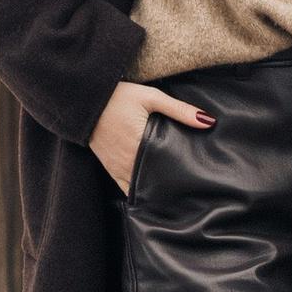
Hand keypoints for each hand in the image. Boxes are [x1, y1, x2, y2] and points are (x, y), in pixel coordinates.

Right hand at [90, 80, 213, 195]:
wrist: (83, 100)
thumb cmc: (118, 97)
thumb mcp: (151, 97)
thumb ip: (179, 109)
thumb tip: (208, 121)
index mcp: (140, 145)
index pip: (166, 169)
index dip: (182, 177)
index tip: (198, 182)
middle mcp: (128, 162)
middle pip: (155, 182)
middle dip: (172, 187)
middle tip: (192, 191)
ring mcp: (117, 168)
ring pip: (141, 188)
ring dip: (156, 190)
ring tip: (176, 195)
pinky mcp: (110, 168)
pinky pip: (126, 188)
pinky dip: (139, 192)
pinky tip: (152, 194)